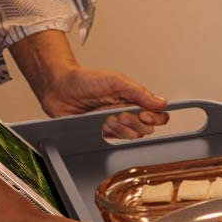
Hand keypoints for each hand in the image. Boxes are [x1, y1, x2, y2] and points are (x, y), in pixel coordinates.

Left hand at [40, 65, 170, 138]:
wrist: (59, 89)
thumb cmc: (85, 80)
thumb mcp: (116, 81)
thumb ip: (139, 92)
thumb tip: (161, 102)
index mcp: (133, 99)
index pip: (156, 114)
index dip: (156, 118)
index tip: (146, 114)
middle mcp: (126, 112)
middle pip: (146, 128)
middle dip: (135, 122)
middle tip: (122, 113)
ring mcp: (114, 124)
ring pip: (130, 136)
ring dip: (121, 127)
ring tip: (108, 116)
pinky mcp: (101, 134)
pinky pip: (114, 140)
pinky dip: (109, 133)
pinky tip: (100, 123)